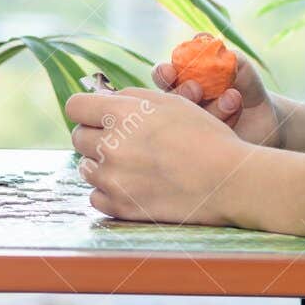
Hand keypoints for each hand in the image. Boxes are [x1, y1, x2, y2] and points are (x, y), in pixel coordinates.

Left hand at [64, 87, 247, 224]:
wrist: (228, 181)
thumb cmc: (205, 136)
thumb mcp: (171, 102)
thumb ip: (132, 97)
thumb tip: (104, 99)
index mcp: (121, 114)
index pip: (75, 107)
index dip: (87, 109)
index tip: (98, 115)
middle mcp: (111, 145)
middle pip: (78, 138)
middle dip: (95, 136)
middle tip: (121, 140)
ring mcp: (113, 179)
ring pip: (87, 167)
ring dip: (103, 164)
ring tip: (132, 164)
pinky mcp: (120, 207)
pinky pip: (95, 197)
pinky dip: (109, 192)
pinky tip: (132, 185)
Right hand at [152, 38, 284, 148]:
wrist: (267, 116)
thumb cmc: (245, 85)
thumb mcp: (238, 66)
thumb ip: (220, 53)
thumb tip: (199, 37)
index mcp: (181, 81)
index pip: (163, 76)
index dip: (162, 74)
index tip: (170, 71)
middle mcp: (180, 106)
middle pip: (167, 101)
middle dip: (181, 92)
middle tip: (197, 88)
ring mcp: (190, 128)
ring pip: (189, 119)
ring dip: (212, 106)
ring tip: (234, 97)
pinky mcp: (203, 146)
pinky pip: (208, 135)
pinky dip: (224, 119)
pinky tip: (237, 110)